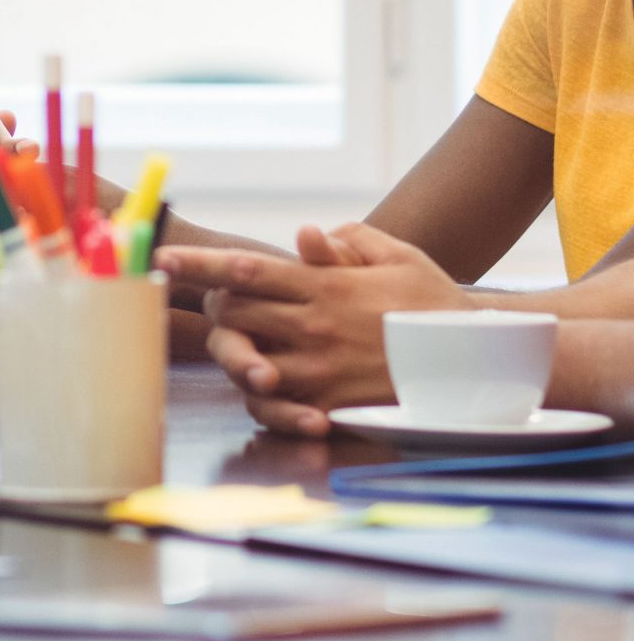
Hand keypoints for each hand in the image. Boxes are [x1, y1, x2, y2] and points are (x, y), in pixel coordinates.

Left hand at [157, 221, 464, 438]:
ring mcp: (322, 370)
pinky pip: (277, 405)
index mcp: (325, 286)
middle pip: (234, 313)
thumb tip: (306, 235)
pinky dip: (264, 397)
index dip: (199, 264)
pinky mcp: (333, 405)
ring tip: (236, 341)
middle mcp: (315, 327)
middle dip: (215, 303)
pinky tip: (267, 386)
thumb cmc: (436, 304)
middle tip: (215, 297)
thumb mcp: (397, 258)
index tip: (161, 256)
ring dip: (233, 349)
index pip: (246, 271)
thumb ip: (346, 243)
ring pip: (247, 359)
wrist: (480, 364)